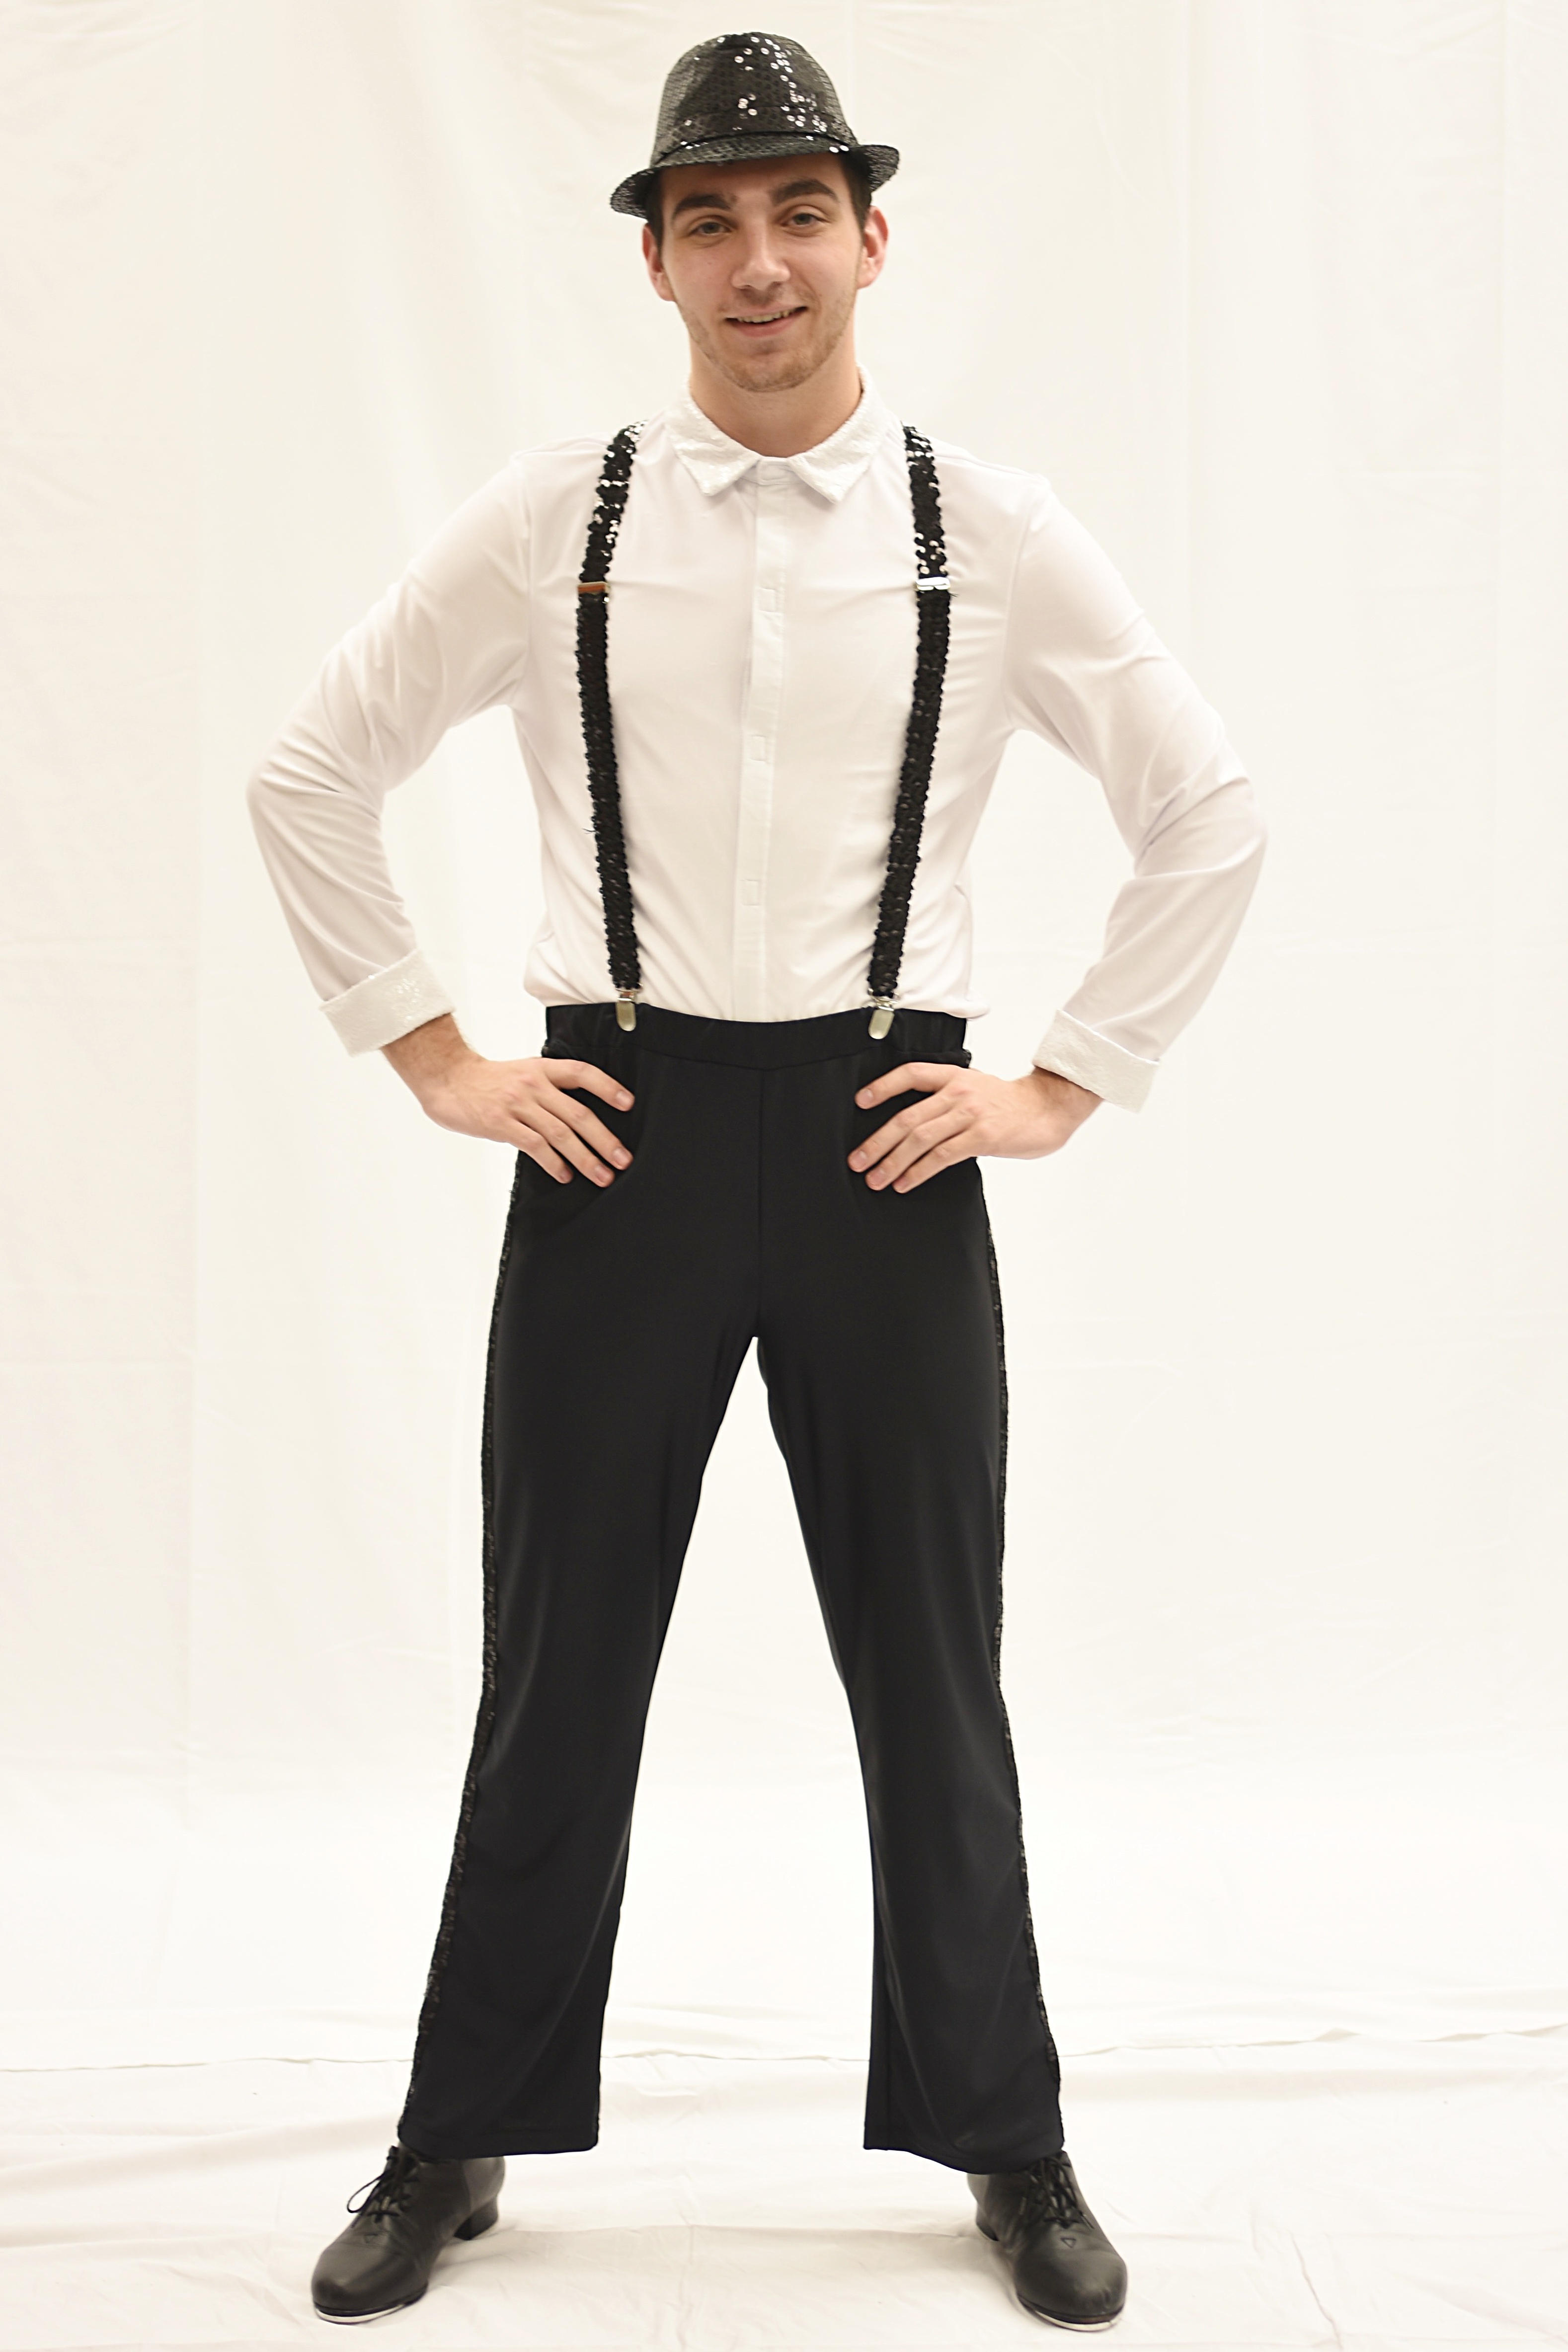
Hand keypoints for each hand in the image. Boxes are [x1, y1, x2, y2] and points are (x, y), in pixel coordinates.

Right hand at [383, 1014, 632, 1184]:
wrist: (447, 1078)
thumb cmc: (488, 1080)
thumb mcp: (523, 1073)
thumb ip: (549, 1090)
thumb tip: (579, 1119)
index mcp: (542, 1068)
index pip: (583, 1073)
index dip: (608, 1087)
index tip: (628, 1104)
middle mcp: (534, 1084)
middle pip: (579, 1113)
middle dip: (605, 1139)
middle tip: (623, 1160)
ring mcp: (517, 1104)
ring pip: (561, 1134)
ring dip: (585, 1158)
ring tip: (601, 1176)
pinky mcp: (501, 1123)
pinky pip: (535, 1145)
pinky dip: (553, 1162)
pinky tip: (565, 1175)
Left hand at [849, 1062, 1099, 1192]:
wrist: (1049, 1107)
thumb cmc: (1010, 1104)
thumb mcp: (976, 1088)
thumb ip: (946, 1099)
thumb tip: (913, 1126)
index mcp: (953, 1076)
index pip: (910, 1074)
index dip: (882, 1087)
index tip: (860, 1102)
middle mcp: (958, 1092)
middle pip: (907, 1117)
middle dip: (878, 1142)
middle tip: (858, 1160)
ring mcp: (970, 1114)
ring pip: (920, 1139)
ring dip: (893, 1162)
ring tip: (877, 1179)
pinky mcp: (982, 1136)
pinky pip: (942, 1156)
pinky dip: (919, 1171)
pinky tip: (906, 1182)